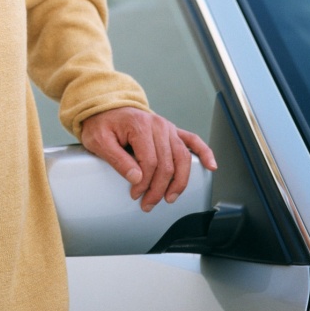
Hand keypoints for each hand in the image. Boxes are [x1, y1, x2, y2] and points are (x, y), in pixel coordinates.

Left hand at [80, 107, 217, 212]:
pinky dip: (204, 153)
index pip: (150, 162)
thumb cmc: (101, 123)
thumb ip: (117, 159)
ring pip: (182, 157)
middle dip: (159, 188)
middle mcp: (158, 125)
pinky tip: (211, 166)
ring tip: (170, 198)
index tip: (135, 194)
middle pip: (167, 163)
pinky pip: (193, 141)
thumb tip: (136, 178)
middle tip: (148, 203)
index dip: (144, 183)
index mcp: (140, 126)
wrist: (105, 107)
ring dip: (179, 181)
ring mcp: (167, 127)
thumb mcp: (99, 141)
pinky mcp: (172, 130)